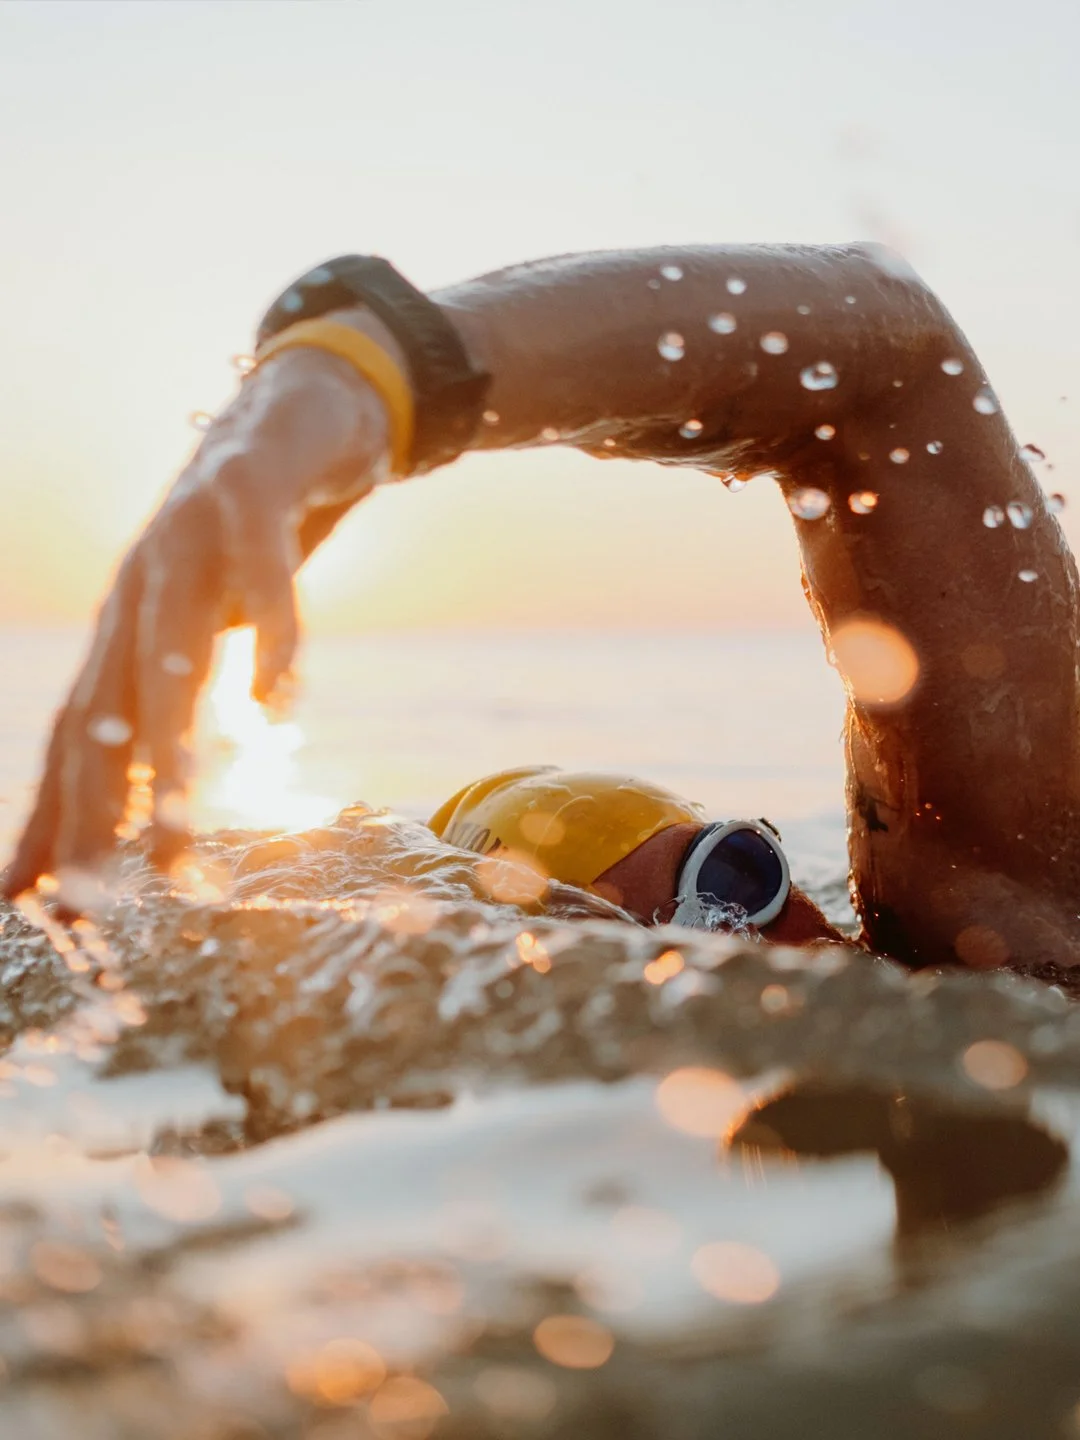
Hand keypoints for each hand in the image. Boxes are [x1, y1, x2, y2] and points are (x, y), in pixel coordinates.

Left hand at [3, 340, 389, 902]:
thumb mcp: (204, 629)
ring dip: (172, 744)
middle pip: (106, 711)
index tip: (35, 904)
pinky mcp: (250, 499)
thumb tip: (165, 791)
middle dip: (95, 808)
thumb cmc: (244, 542)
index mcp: (123, 629)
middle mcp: (137, 590)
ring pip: (170, 655)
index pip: (74, 739)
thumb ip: (180, 697)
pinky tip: (280, 705)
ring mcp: (188, 540)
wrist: (287, 414)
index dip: (51, 818)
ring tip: (178, 826)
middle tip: (94, 895)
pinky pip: (265, 580)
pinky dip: (271, 644)